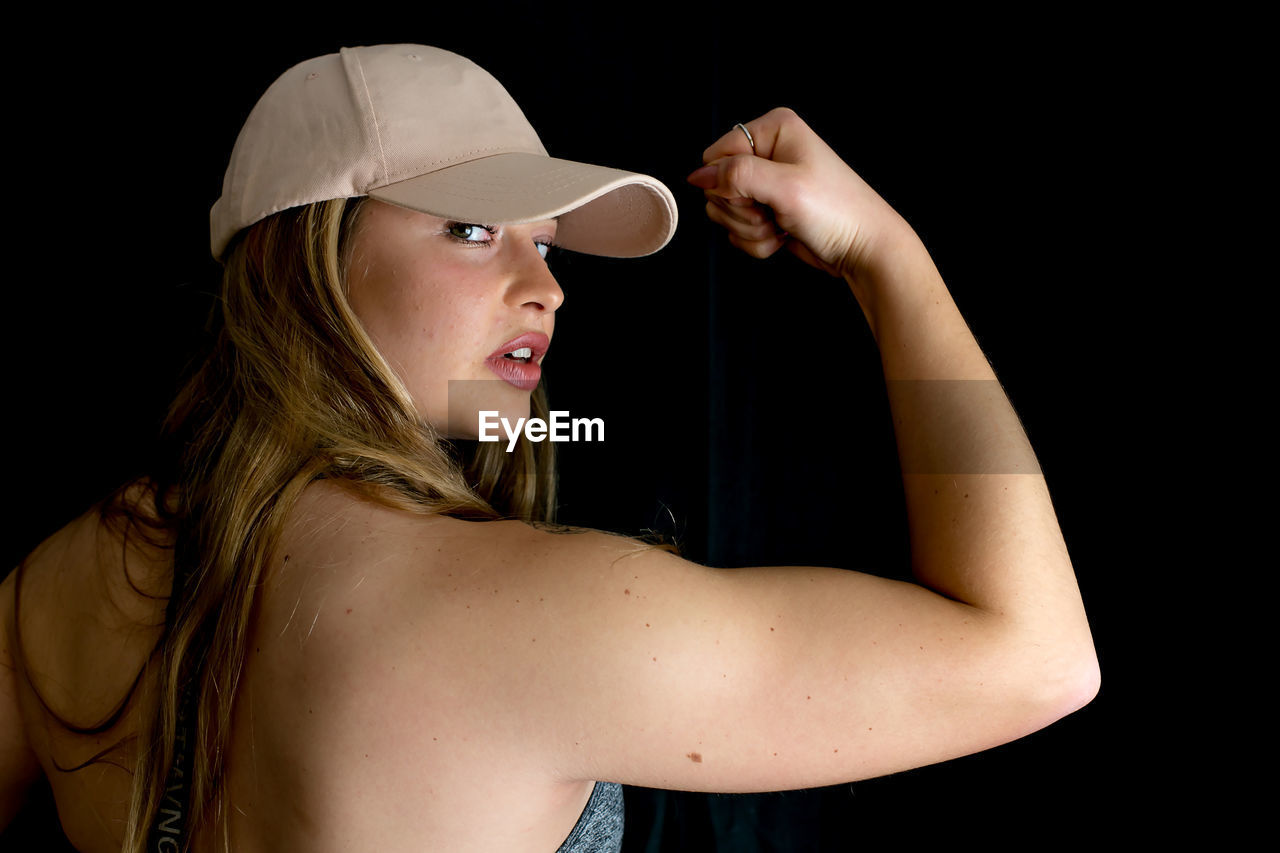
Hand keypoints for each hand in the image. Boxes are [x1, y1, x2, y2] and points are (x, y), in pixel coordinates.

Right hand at [687, 108, 911, 280]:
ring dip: (750, 228)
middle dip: (741, 209)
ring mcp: (767, 185)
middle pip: (717, 186)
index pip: (716, 155)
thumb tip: (698, 175)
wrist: (863, 248)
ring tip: (781, 224)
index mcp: (774, 130)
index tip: (757, 195)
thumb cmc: (837, 211)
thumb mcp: (784, 186)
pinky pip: (738, 230)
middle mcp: (768, 153)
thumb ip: (736, 175)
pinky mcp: (767, 212)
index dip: (727, 182)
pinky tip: (782, 235)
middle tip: (772, 211)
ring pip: (725, 211)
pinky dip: (757, 241)